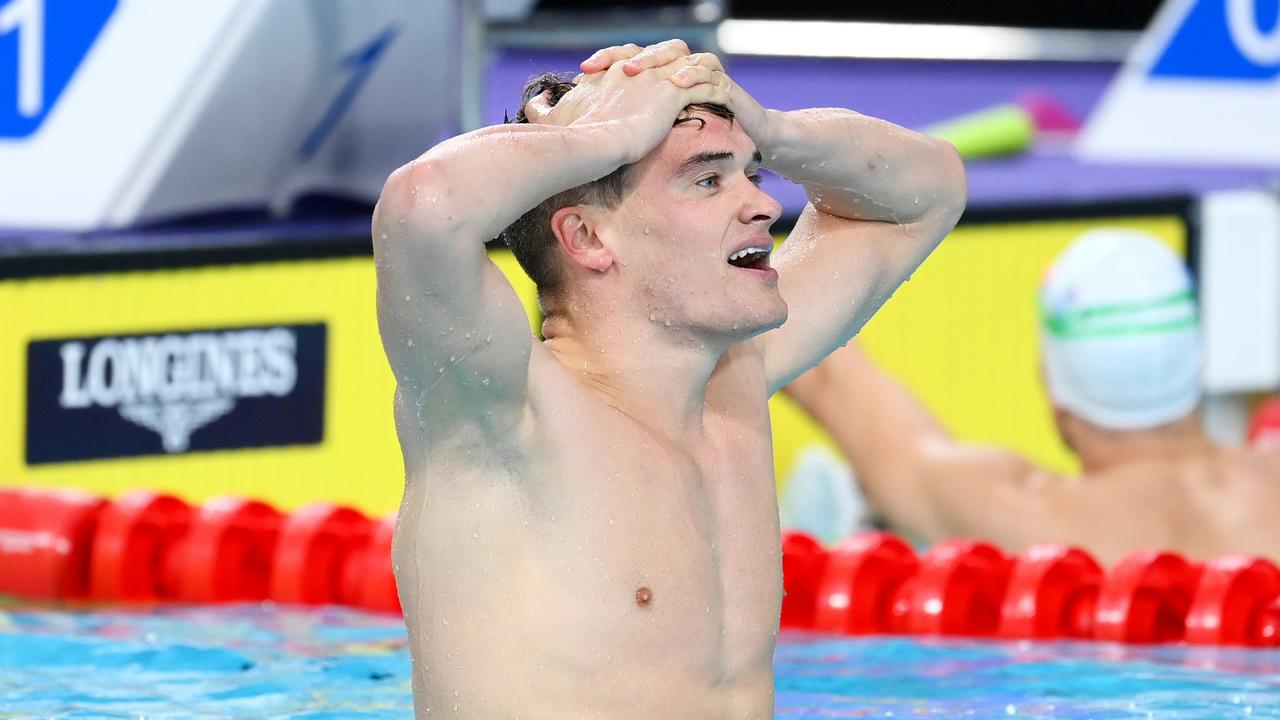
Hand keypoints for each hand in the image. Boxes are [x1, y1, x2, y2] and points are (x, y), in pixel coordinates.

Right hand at [520, 57, 729, 161]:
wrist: (589, 144)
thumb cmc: (568, 136)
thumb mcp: (551, 117)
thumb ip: (542, 107)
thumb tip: (536, 100)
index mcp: (611, 72)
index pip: (632, 58)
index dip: (643, 67)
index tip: (650, 83)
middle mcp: (634, 68)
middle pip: (663, 51)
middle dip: (676, 61)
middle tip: (686, 79)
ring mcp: (655, 79)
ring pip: (688, 60)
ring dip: (701, 71)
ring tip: (713, 84)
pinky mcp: (672, 95)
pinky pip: (704, 85)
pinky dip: (715, 90)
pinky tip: (724, 100)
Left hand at [577, 40, 778, 150]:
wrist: (745, 142)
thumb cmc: (695, 137)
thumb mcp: (651, 131)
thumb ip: (621, 122)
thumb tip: (580, 120)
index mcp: (662, 75)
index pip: (632, 55)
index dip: (608, 58)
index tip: (583, 71)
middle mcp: (681, 69)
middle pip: (656, 50)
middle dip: (634, 56)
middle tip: (615, 68)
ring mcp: (704, 75)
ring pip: (682, 55)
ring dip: (658, 61)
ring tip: (637, 71)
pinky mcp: (725, 88)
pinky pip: (710, 75)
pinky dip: (693, 76)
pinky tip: (677, 82)